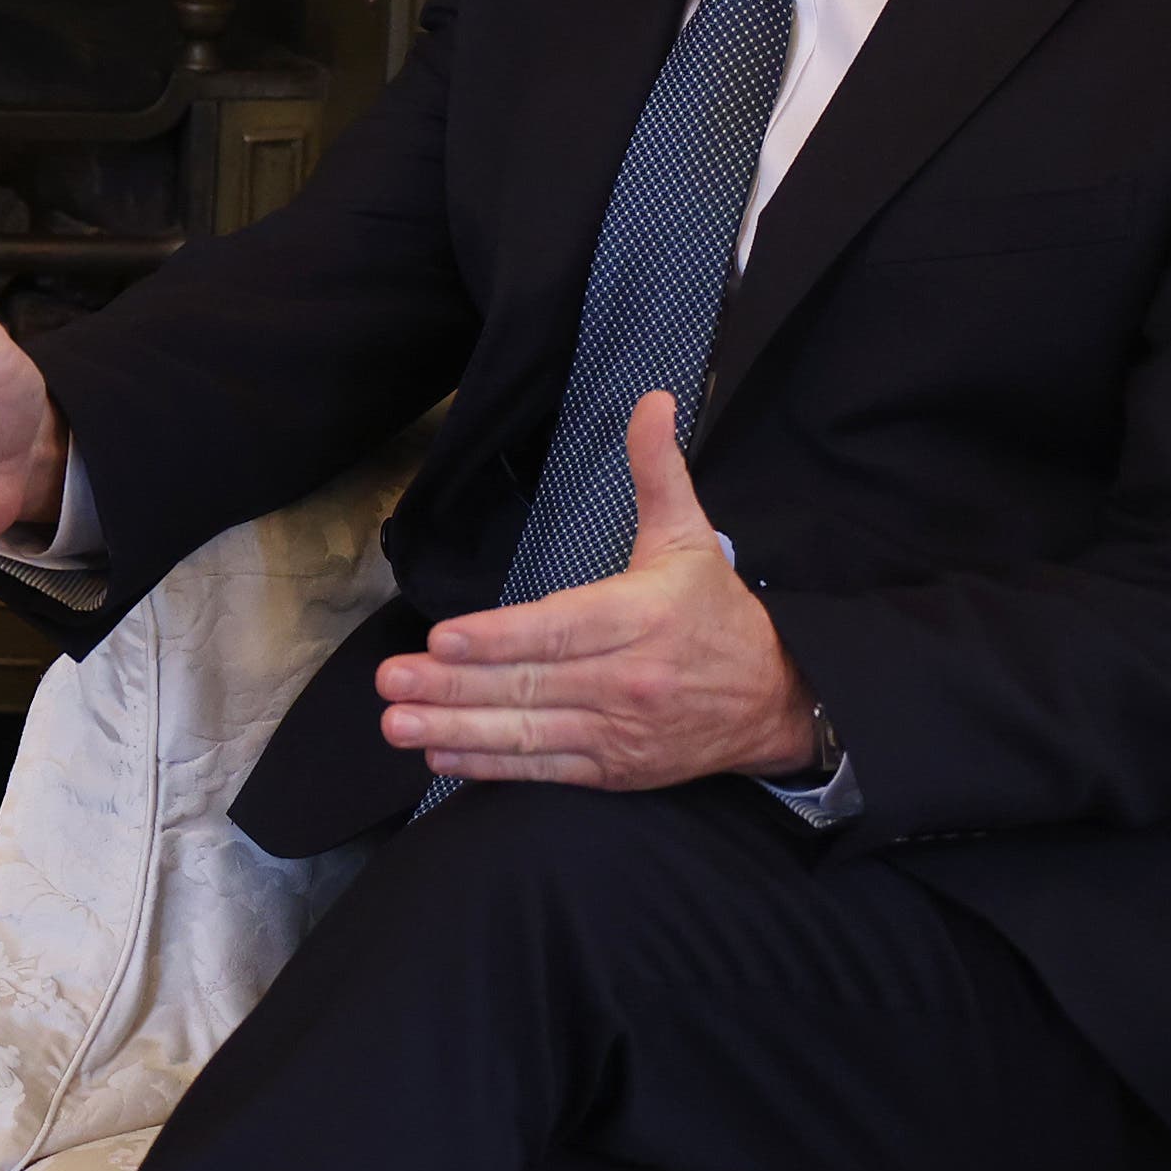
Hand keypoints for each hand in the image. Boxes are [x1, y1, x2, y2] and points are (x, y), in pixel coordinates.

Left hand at [374, 394, 819, 786]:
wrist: (779, 701)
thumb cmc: (719, 614)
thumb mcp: (691, 537)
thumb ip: (659, 472)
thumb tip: (653, 400)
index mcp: (640, 618)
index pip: (559, 629)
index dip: (499, 638)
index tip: (442, 637)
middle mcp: (626, 680)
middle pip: (530, 684)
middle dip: (453, 685)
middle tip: (390, 679)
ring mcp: (618, 731)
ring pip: (528, 732)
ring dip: (456, 730)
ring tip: (397, 722)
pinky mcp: (614, 769)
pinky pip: (545, 768)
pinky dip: (491, 765)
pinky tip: (441, 754)